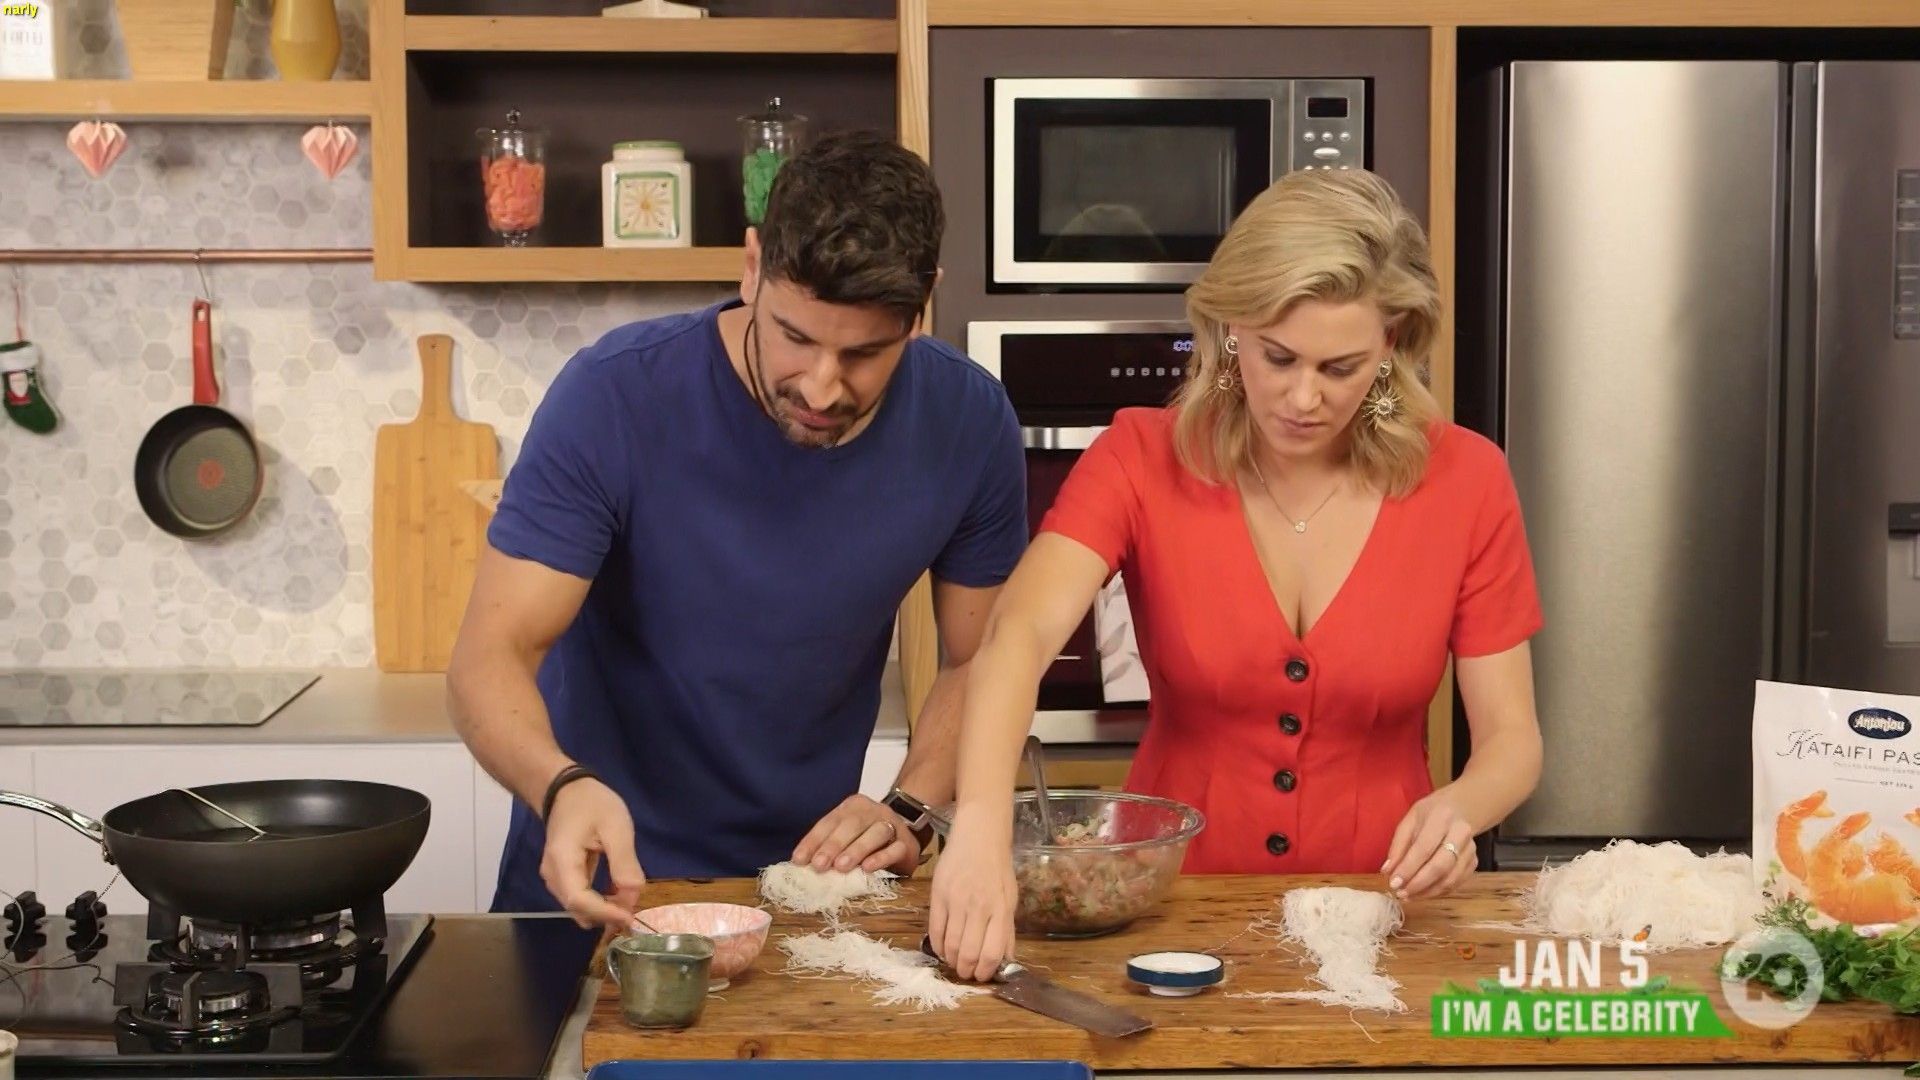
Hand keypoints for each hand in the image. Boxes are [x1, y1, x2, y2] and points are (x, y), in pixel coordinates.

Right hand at [541, 777, 646, 930]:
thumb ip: (624, 863)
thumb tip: (633, 896)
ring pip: (578, 907)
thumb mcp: (616, 828)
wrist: (568, 790)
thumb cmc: (592, 805)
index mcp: (562, 861)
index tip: (629, 917)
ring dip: (603, 911)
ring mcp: (555, 878)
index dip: (604, 913)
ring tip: (629, 905)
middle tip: (634, 912)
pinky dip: (598, 902)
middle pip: (577, 908)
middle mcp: (553, 876)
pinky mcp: (563, 877)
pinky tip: (617, 896)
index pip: (579, 900)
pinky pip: (579, 898)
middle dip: (606, 915)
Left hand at [793, 794, 919, 875]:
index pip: (829, 822)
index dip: (813, 841)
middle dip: (833, 845)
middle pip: (852, 824)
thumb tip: (802, 864)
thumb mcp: (846, 837)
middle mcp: (873, 811)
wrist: (906, 835)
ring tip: (841, 867)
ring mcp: (892, 825)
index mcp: (853, 807)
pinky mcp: (907, 843)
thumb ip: (827, 846)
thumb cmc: (867, 839)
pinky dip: (881, 858)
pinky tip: (868, 868)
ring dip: (856, 849)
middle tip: (819, 865)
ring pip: (875, 833)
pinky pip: (895, 849)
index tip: (799, 860)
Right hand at [927, 808, 1017, 982]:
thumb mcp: (1010, 898)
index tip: (983, 976)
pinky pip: (934, 930)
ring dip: (951, 961)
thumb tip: (1006, 959)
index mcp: (1000, 910)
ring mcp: (956, 901)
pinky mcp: (938, 895)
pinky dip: (937, 946)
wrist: (979, 836)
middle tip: (966, 973)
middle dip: (966, 971)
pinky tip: (942, 949)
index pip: (992, 952)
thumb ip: (1007, 930)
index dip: (986, 971)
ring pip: (950, 944)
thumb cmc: (998, 868)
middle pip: (968, 952)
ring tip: (954, 963)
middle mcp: (979, 908)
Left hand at [1382, 791, 1476, 901]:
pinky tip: (1422, 893)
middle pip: (1440, 866)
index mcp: (1441, 818)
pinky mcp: (1474, 862)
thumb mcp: (1409, 820)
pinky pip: (1456, 883)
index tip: (1393, 882)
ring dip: (1427, 892)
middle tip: (1401, 893)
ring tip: (1408, 896)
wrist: (1460, 808)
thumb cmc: (1430, 814)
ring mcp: (1470, 850)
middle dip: (1418, 884)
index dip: (1408, 868)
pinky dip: (1438, 891)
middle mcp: (1460, 834)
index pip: (1424, 848)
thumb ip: (1398, 845)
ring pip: (1450, 879)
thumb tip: (1388, 870)